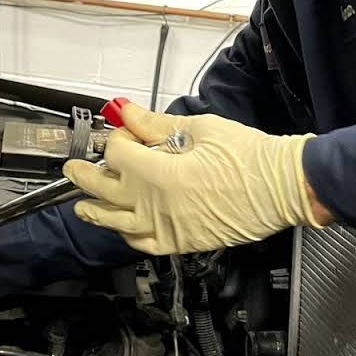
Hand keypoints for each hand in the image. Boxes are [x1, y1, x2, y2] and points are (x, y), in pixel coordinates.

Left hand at [64, 104, 329, 255]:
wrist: (282, 186)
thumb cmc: (248, 156)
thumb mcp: (199, 129)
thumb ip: (155, 124)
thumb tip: (125, 111)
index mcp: (160, 175)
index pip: (118, 154)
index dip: (116, 138)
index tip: (121, 129)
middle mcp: (157, 207)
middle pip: (105, 190)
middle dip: (85, 175)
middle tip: (73, 167)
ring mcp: (168, 228)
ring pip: (117, 223)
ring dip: (96, 211)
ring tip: (82, 205)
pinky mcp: (183, 242)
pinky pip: (143, 244)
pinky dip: (127, 236)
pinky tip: (120, 228)